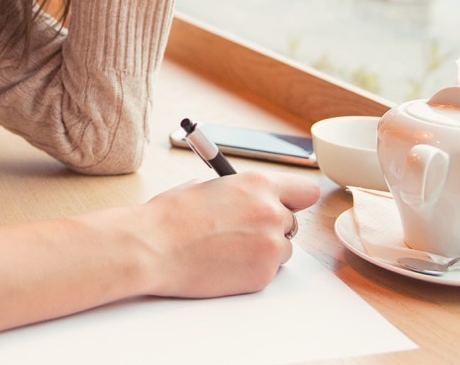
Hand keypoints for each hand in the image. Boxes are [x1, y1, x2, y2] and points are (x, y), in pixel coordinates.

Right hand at [136, 171, 321, 297]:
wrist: (152, 249)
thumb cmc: (172, 216)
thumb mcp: (210, 186)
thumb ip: (242, 192)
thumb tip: (251, 198)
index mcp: (258, 184)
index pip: (306, 191)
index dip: (294, 199)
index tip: (287, 204)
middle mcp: (271, 213)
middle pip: (293, 222)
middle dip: (273, 225)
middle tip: (244, 230)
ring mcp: (270, 247)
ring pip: (283, 249)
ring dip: (263, 249)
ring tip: (228, 248)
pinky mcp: (262, 276)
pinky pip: (268, 271)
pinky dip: (251, 269)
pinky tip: (224, 263)